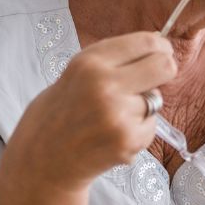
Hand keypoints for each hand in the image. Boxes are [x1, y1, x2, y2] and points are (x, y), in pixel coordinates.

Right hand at [0, 31, 176, 195]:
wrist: (40, 162)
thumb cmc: (60, 114)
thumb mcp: (77, 73)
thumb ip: (113, 60)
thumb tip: (157, 45)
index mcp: (89, 63)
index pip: (146, 42)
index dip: (161, 47)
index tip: (162, 52)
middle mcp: (104, 85)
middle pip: (164, 66)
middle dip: (164, 72)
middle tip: (152, 81)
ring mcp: (117, 114)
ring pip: (156, 100)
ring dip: (142, 108)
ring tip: (111, 119)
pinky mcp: (127, 140)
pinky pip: (151, 126)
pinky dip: (138, 131)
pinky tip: (112, 137)